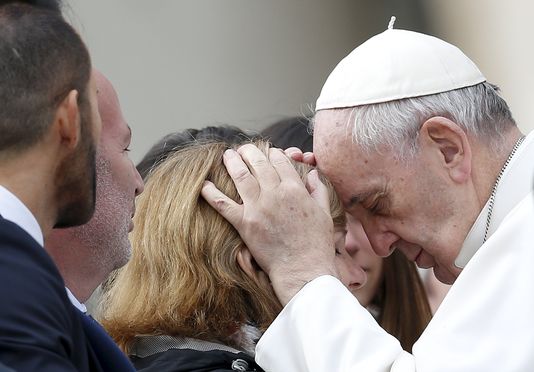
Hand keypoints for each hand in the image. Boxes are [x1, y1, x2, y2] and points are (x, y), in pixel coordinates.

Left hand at [201, 144, 337, 304]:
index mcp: (295, 189)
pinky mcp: (244, 224)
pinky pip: (223, 205)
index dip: (272, 153)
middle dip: (250, 152)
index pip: (280, 161)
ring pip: (241, 177)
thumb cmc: (316, 244)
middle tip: (243, 148)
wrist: (303, 269)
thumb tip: (312, 175)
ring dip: (232, 163)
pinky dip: (212, 193)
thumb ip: (318, 190)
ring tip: (226, 155)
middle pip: (258, 164)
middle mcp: (275, 194)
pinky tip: (204, 184)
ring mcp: (258, 208)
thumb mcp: (324, 213)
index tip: (268, 151)